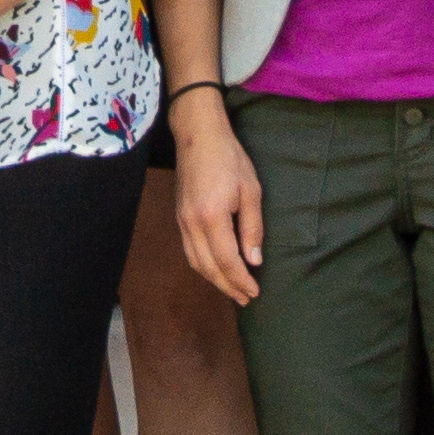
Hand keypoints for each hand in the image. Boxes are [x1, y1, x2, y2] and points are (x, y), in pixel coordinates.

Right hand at [167, 97, 263, 304]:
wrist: (198, 135)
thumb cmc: (229, 159)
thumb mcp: (251, 191)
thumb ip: (252, 228)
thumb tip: (254, 261)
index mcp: (211, 217)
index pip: (227, 260)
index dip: (241, 280)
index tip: (254, 292)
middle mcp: (191, 224)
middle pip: (208, 267)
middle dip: (228, 286)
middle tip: (245, 299)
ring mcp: (182, 221)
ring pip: (195, 262)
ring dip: (214, 280)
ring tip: (232, 289)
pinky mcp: (179, 217)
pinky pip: (189, 251)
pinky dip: (203, 266)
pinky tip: (216, 269)